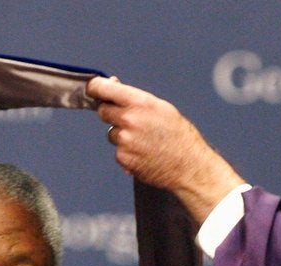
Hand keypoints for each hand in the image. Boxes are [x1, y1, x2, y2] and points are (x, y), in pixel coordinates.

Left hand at [86, 76, 243, 222]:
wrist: (188, 165)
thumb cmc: (178, 135)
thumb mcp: (161, 108)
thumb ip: (135, 98)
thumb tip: (113, 85)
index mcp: (140, 102)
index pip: (104, 89)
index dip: (96, 88)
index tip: (93, 88)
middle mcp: (129, 120)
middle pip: (103, 111)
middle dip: (111, 113)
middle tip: (129, 120)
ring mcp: (124, 140)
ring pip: (111, 133)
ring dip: (122, 135)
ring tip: (144, 141)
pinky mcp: (123, 158)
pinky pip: (117, 150)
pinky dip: (127, 152)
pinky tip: (144, 153)